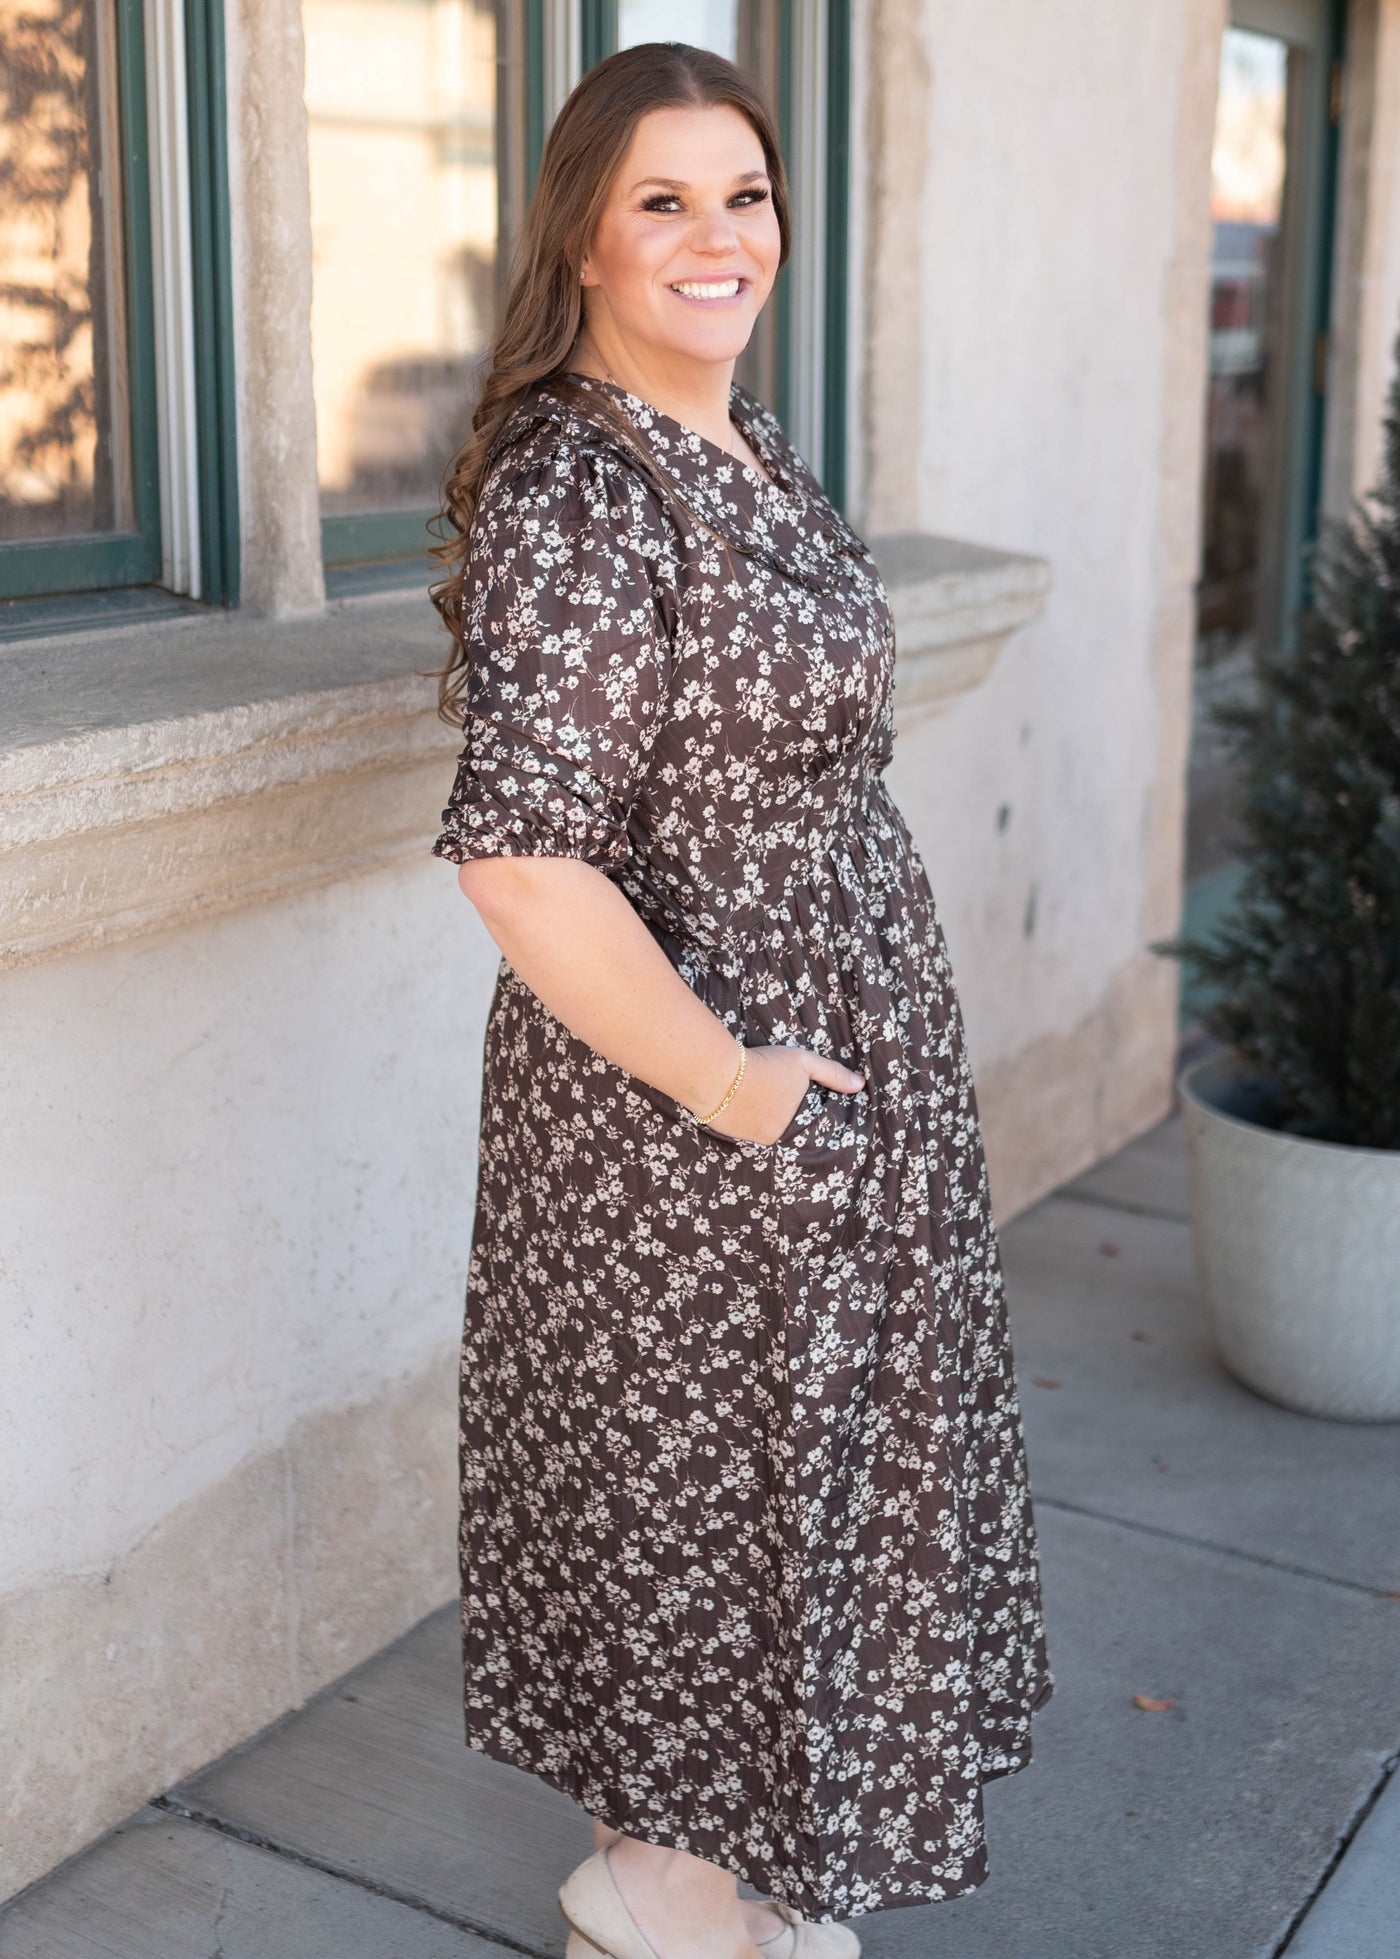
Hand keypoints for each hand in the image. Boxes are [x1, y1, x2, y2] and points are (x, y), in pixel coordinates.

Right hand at [700, 1044, 865, 1145]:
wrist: (715, 1074)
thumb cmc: (763, 1065)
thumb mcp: (803, 1063)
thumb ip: (832, 1074)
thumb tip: (860, 1086)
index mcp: (795, 1125)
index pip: (810, 1124)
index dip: (806, 1110)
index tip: (800, 1098)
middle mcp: (774, 1137)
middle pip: (787, 1128)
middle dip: (785, 1114)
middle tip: (775, 1094)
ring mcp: (750, 1138)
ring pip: (765, 1128)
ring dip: (765, 1117)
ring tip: (760, 1096)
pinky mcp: (729, 1134)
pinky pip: (745, 1127)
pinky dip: (747, 1117)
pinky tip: (743, 1101)